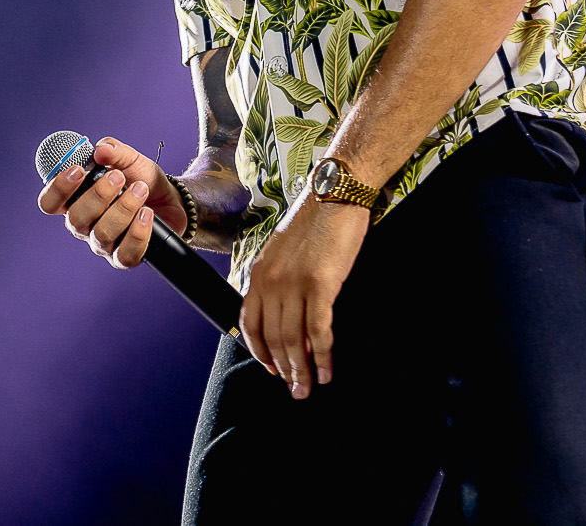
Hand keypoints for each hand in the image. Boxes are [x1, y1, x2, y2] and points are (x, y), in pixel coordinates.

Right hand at [35, 137, 186, 268]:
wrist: (170, 199)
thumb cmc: (141, 179)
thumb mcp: (130, 158)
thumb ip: (114, 150)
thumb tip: (101, 149)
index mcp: (76, 200)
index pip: (50, 203)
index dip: (58, 189)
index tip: (79, 170)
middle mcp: (85, 225)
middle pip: (75, 219)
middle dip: (98, 195)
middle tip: (119, 177)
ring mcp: (103, 244)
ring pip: (102, 234)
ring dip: (123, 208)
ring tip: (141, 190)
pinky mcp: (125, 257)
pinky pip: (126, 253)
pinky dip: (137, 232)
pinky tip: (147, 214)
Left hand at [238, 195, 369, 399]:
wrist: (335, 194)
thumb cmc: (315, 222)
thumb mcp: (283, 251)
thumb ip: (277, 280)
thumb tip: (284, 314)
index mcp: (259, 273)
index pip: (250, 323)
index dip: (260, 352)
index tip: (273, 370)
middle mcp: (270, 281)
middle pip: (273, 338)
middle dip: (284, 370)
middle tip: (296, 390)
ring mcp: (293, 283)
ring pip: (294, 340)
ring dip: (302, 370)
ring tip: (309, 387)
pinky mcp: (320, 284)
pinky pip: (318, 331)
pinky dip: (322, 356)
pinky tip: (327, 370)